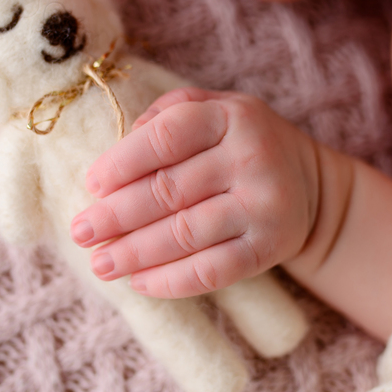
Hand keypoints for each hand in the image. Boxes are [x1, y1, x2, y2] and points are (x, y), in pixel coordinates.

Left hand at [70, 87, 319, 298]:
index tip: (91, 185)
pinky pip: (212, 270)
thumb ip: (168, 114)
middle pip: (169, 190)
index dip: (123, 162)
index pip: (166, 137)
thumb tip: (120, 147)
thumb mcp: (215, 109)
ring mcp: (264, 205)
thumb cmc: (240, 145)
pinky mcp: (270, 247)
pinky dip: (170, 281)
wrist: (311, 187)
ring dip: (135, 253)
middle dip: (117, 216)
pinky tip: (139, 282)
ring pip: (185, 234)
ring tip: (100, 263)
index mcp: (230, 116)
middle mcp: (252, 157)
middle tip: (81, 233)